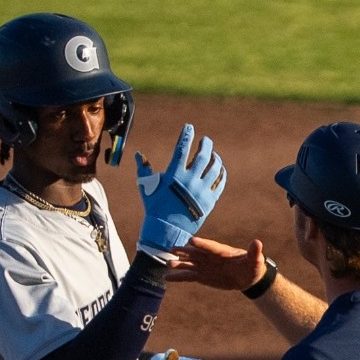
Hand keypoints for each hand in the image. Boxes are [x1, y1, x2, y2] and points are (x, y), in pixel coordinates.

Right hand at [135, 124, 225, 259]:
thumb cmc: (154, 208)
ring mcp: (201, 191)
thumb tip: (139, 154)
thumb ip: (144, 170)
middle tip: (205, 140)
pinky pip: (220, 183)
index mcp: (174, 175)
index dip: (186, 135)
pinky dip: (221, 174)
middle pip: (202, 156)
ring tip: (213, 155)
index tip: (189, 127)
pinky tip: (219, 169)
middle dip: (205, 145)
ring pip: (214, 168)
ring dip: (215, 158)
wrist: (166, 231)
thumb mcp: (147, 188)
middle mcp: (190, 181)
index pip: (182, 149)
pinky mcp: (209, 201)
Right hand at [168, 236, 269, 291]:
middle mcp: (210, 257)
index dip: (202, 244)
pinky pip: (187, 276)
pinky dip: (177, 277)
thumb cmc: (251, 266)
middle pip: (195, 252)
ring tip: (167, 263)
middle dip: (184, 251)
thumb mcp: (255, 260)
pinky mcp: (201, 276)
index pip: (210, 247)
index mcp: (222, 251)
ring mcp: (204, 266)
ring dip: (178, 263)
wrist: (246, 277)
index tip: (192, 241)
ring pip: (189, 263)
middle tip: (172, 249)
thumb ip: (254, 252)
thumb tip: (257, 243)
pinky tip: (166, 277)